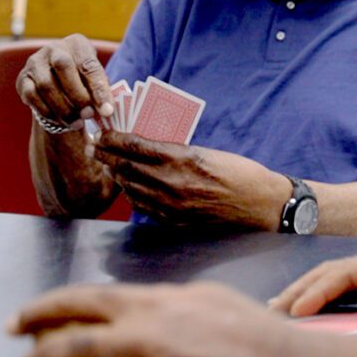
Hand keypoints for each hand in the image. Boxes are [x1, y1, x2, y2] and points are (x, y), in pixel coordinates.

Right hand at [17, 35, 114, 130]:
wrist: (57, 83)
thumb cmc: (81, 81)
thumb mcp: (93, 81)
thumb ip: (98, 92)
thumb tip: (106, 111)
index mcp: (77, 44)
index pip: (89, 64)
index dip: (99, 89)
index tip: (107, 111)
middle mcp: (54, 48)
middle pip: (63, 67)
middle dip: (78, 96)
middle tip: (88, 115)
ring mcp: (35, 62)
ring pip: (46, 85)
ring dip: (63, 109)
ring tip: (77, 122)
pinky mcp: (23, 79)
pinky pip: (32, 96)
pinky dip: (47, 112)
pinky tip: (60, 121)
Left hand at [91, 132, 287, 229]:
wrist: (261, 205)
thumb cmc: (238, 173)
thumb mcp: (205, 152)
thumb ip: (174, 151)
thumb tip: (146, 147)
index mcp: (181, 159)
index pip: (136, 146)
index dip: (114, 139)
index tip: (103, 134)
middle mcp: (173, 183)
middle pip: (128, 167)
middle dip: (107, 156)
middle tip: (95, 147)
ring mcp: (172, 206)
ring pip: (132, 188)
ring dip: (117, 175)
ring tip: (108, 165)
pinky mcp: (176, 222)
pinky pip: (144, 207)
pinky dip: (132, 195)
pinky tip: (129, 187)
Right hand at [269, 247, 356, 329]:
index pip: (346, 273)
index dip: (319, 290)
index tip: (299, 309)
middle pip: (331, 273)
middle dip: (300, 289)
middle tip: (272, 310)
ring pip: (335, 280)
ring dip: (306, 293)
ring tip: (279, 310)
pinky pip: (347, 291)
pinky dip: (323, 298)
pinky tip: (309, 310)